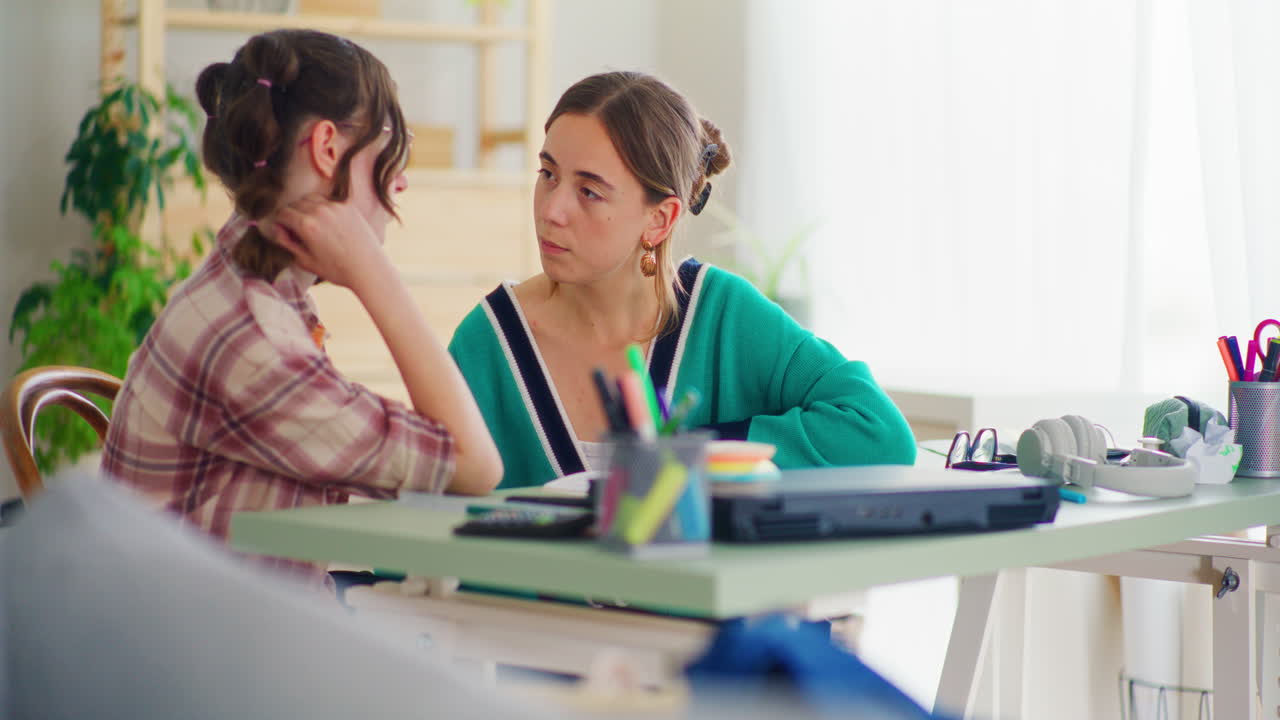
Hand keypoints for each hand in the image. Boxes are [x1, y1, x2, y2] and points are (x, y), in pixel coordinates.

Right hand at [268, 194, 391, 291]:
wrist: (369, 268)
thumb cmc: (337, 270)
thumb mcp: (306, 261)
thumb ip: (287, 243)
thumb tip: (277, 229)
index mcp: (306, 225)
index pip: (282, 213)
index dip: (280, 223)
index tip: (285, 232)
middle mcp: (319, 211)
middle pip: (295, 203)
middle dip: (292, 215)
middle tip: (298, 230)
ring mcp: (335, 206)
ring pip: (310, 198)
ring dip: (306, 207)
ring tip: (312, 225)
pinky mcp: (348, 206)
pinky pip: (328, 200)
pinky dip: (323, 207)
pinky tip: (328, 223)